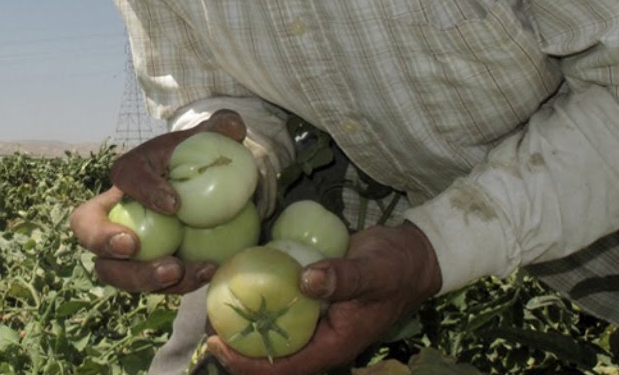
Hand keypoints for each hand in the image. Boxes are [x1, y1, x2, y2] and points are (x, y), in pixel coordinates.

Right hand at [68, 110, 247, 293]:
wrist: (197, 195)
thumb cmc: (193, 165)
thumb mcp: (205, 141)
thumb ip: (219, 128)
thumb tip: (233, 127)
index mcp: (127, 174)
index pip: (124, 178)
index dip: (142, 191)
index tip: (174, 204)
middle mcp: (113, 214)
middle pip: (89, 233)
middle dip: (105, 242)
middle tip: (135, 247)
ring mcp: (123, 250)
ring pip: (114, 271)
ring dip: (142, 276)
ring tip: (178, 271)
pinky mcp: (144, 272)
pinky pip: (150, 285)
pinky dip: (176, 284)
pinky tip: (206, 272)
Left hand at [206, 222, 442, 373]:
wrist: (413, 254)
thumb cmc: (397, 267)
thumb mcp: (374, 271)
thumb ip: (344, 277)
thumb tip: (306, 280)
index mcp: (335, 344)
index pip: (285, 367)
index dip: (248, 363)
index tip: (217, 345)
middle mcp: (321, 337)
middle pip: (272, 355)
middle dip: (238, 347)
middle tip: (206, 325)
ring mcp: (316, 320)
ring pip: (274, 332)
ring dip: (245, 325)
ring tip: (214, 305)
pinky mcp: (312, 300)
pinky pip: (281, 308)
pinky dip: (260, 299)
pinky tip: (238, 280)